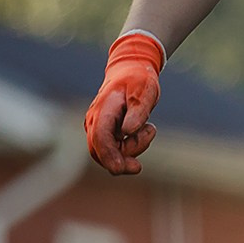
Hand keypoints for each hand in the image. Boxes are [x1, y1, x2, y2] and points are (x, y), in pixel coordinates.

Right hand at [83, 32, 163, 174]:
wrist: (131, 73)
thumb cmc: (139, 81)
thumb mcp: (145, 91)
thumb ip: (138, 111)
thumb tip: (128, 131)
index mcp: (102, 111)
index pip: (100, 138)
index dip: (108, 155)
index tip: (119, 169)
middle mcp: (95, 122)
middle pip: (101, 153)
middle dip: (122, 160)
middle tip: (140, 161)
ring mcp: (98, 130)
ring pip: (112, 154)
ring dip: (134, 148)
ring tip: (148, 126)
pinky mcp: (106, 135)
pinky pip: (118, 151)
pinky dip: (133, 147)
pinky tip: (144, 129)